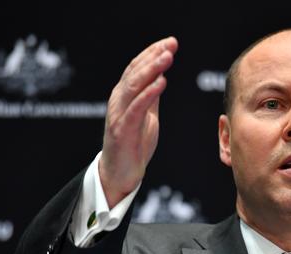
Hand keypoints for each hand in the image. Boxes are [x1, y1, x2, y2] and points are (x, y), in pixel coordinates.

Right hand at [99, 37, 177, 207]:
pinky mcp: (122, 130)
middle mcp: (118, 101)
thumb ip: (150, 96)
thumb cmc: (133, 144)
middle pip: (135, 72)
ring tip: (167, 57)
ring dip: (151, 70)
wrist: (120, 173)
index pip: (137, 68)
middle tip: (171, 44)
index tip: (171, 42)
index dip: (152, 53)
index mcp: (124, 96)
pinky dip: (149, 94)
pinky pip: (136, 109)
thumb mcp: (146, 115)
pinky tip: (161, 83)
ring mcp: (119, 115)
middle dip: (153, 56)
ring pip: (134, 86)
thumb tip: (160, 76)